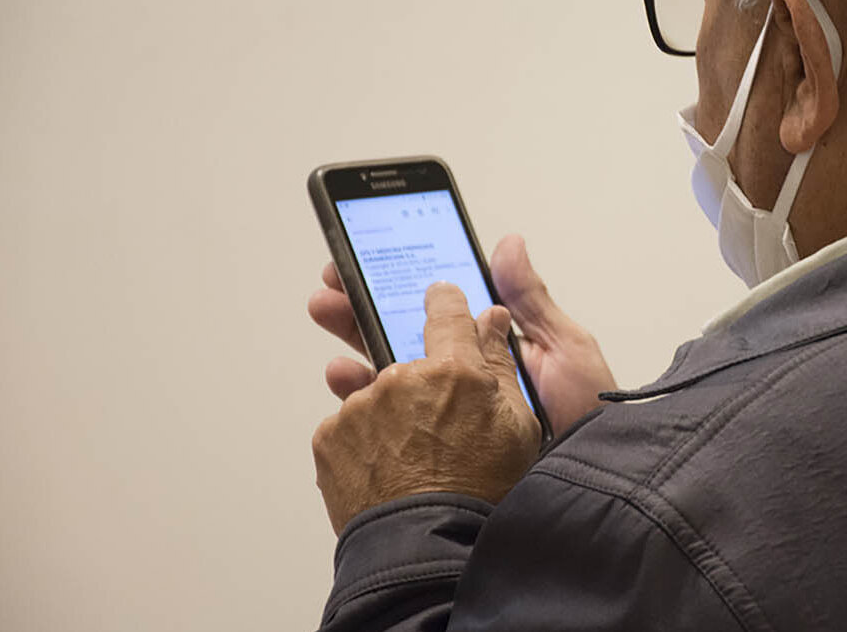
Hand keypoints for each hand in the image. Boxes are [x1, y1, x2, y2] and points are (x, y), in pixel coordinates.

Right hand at [305, 235, 616, 433]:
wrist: (592, 486)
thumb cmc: (589, 416)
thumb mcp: (565, 348)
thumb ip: (530, 300)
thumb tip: (506, 244)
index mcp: (494, 352)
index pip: (442, 312)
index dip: (404, 284)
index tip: (369, 256)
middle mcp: (466, 383)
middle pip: (405, 336)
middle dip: (365, 305)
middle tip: (333, 284)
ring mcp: (448, 416)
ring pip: (391, 376)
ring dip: (356, 344)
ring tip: (331, 315)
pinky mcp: (436, 451)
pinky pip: (389, 422)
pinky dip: (361, 399)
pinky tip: (347, 379)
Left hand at [311, 284, 541, 533]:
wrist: (426, 549)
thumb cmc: (480, 493)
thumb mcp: (517, 425)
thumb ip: (500, 364)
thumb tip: (492, 319)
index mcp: (454, 370)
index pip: (446, 310)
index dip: (446, 301)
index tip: (442, 296)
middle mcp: (401, 378)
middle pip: (409, 360)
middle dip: (421, 381)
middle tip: (435, 419)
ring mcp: (360, 407)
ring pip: (377, 394)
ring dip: (391, 413)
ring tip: (414, 458)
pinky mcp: (329, 435)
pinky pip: (349, 425)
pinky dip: (365, 440)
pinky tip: (389, 469)